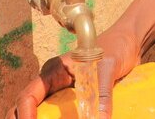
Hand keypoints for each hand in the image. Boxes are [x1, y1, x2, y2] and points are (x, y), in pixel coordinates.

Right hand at [11, 25, 142, 118]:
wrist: (128, 42)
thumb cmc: (115, 48)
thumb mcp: (108, 69)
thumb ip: (102, 94)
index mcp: (54, 71)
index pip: (29, 95)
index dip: (25, 113)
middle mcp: (52, 82)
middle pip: (27, 105)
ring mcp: (60, 90)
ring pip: (39, 110)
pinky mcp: (73, 98)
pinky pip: (57, 113)